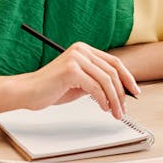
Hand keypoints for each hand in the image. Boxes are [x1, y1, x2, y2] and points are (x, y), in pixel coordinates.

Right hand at [19, 42, 139, 119]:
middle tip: (123, 109)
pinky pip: (95, 87)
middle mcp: (81, 50)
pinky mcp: (71, 70)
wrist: (28, 92)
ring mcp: (76, 58)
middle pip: (112, 71)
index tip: (134, 92)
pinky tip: (104, 108)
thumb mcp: (80, 82)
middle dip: (122, 92)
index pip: (113, 62)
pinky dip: (103, 100)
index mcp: (84, 50)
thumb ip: (97, 82)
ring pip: (106, 80)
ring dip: (114, 99)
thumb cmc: (52, 89)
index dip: (127, 78)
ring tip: (116, 112)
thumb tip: (119, 91)